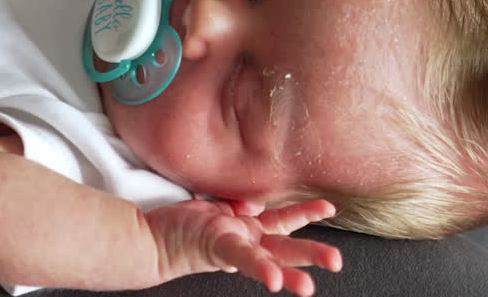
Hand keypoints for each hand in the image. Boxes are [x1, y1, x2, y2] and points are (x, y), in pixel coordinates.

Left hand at [146, 198, 341, 295]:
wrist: (149, 242)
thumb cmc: (180, 227)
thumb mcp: (217, 211)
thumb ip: (239, 206)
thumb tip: (256, 202)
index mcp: (248, 232)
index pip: (284, 222)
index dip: (307, 213)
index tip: (330, 207)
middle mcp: (245, 242)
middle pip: (286, 248)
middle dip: (313, 255)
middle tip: (337, 261)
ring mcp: (234, 246)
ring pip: (269, 257)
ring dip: (293, 272)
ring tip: (311, 287)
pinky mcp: (219, 245)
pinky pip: (243, 257)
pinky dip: (261, 268)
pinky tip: (275, 282)